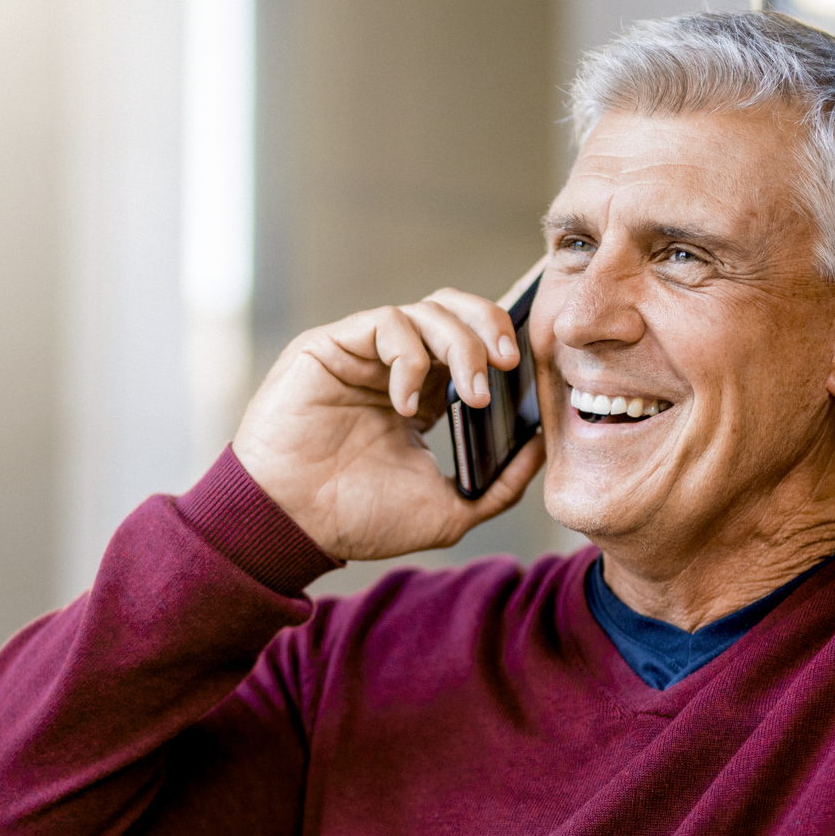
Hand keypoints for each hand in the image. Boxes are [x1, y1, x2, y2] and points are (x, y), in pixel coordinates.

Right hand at [233, 287, 544, 559]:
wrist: (293, 526)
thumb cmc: (359, 519)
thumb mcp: (449, 511)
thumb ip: (498, 485)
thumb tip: (540, 449)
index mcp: (426, 396)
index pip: (474, 344)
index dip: (505, 346)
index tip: (527, 375)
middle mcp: (396, 366)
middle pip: (456, 310)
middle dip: (492, 328)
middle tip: (508, 365)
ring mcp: (364, 353)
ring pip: (428, 310)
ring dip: (462, 346)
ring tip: (469, 397)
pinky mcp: (332, 345)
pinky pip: (387, 323)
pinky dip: (410, 358)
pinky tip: (406, 403)